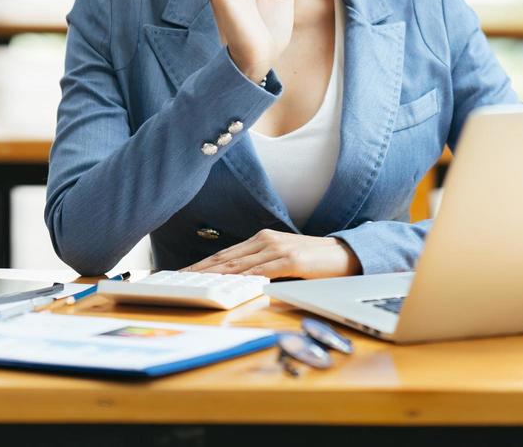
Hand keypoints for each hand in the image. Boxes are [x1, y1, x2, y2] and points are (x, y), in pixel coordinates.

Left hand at [182, 229, 362, 278]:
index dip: (202, 264)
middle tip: (179, 281)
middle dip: (200, 271)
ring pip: (239, 264)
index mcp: (262, 239)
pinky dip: (244, 278)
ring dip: (215, 275)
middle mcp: (266, 240)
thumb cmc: (313, 260)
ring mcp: (278, 249)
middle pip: (226, 258)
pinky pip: (262, 271)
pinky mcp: (290, 260)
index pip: (225, 254)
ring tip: (196, 284)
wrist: (344, 254)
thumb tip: (236, 281)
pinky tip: (230, 284)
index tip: (183, 274)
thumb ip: (261, 265)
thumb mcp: (282, 258)